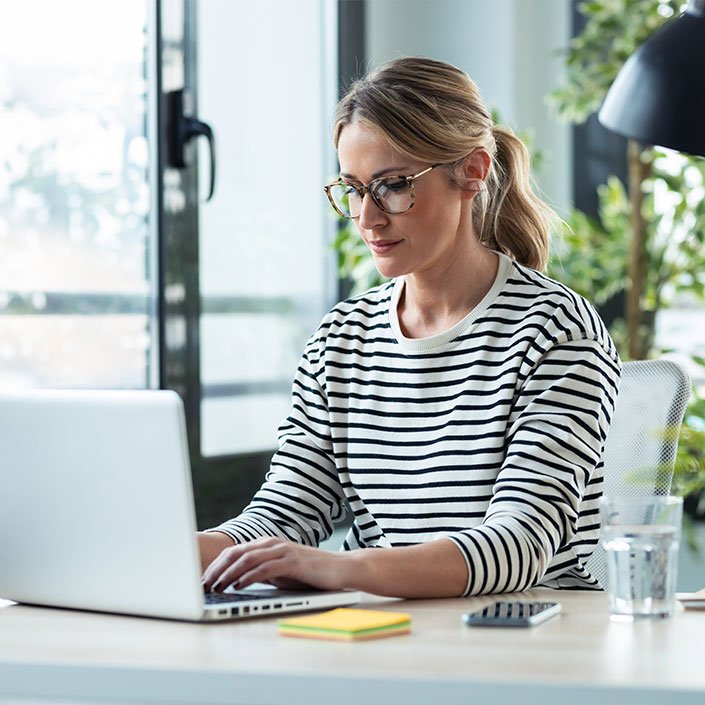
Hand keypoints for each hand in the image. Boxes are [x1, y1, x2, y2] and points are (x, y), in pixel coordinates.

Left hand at [201, 537, 351, 591]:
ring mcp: (283, 550)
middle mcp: (272, 544)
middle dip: (216, 569)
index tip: (201, 581)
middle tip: (202, 586)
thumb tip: (235, 582)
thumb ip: (260, 572)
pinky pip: (265, 568)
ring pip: (247, 559)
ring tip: (216, 587)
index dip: (215, 566)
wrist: (340, 569)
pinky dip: (248, 577)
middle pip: (235, 553)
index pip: (233, 552)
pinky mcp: (293, 561)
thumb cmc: (309, 574)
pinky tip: (238, 586)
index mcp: (266, 544)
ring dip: (228, 574)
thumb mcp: (279, 573)